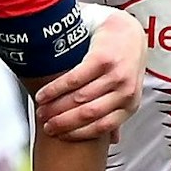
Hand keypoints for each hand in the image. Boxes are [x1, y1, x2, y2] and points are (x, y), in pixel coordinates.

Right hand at [35, 10, 144, 141]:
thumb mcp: (125, 91)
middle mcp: (125, 92)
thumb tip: (112, 140)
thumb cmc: (123, 61)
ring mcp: (116, 75)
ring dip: (55, 106)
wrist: (127, 30)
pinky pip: (74, 80)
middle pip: (87, 114)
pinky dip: (55, 89)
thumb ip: (117, 113)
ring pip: (78, 98)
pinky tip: (44, 94)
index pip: (100, 127)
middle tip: (44, 123)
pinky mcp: (103, 59)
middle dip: (61, 122)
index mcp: (130, 105)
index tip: (57, 135)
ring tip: (40, 108)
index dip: (75, 133)